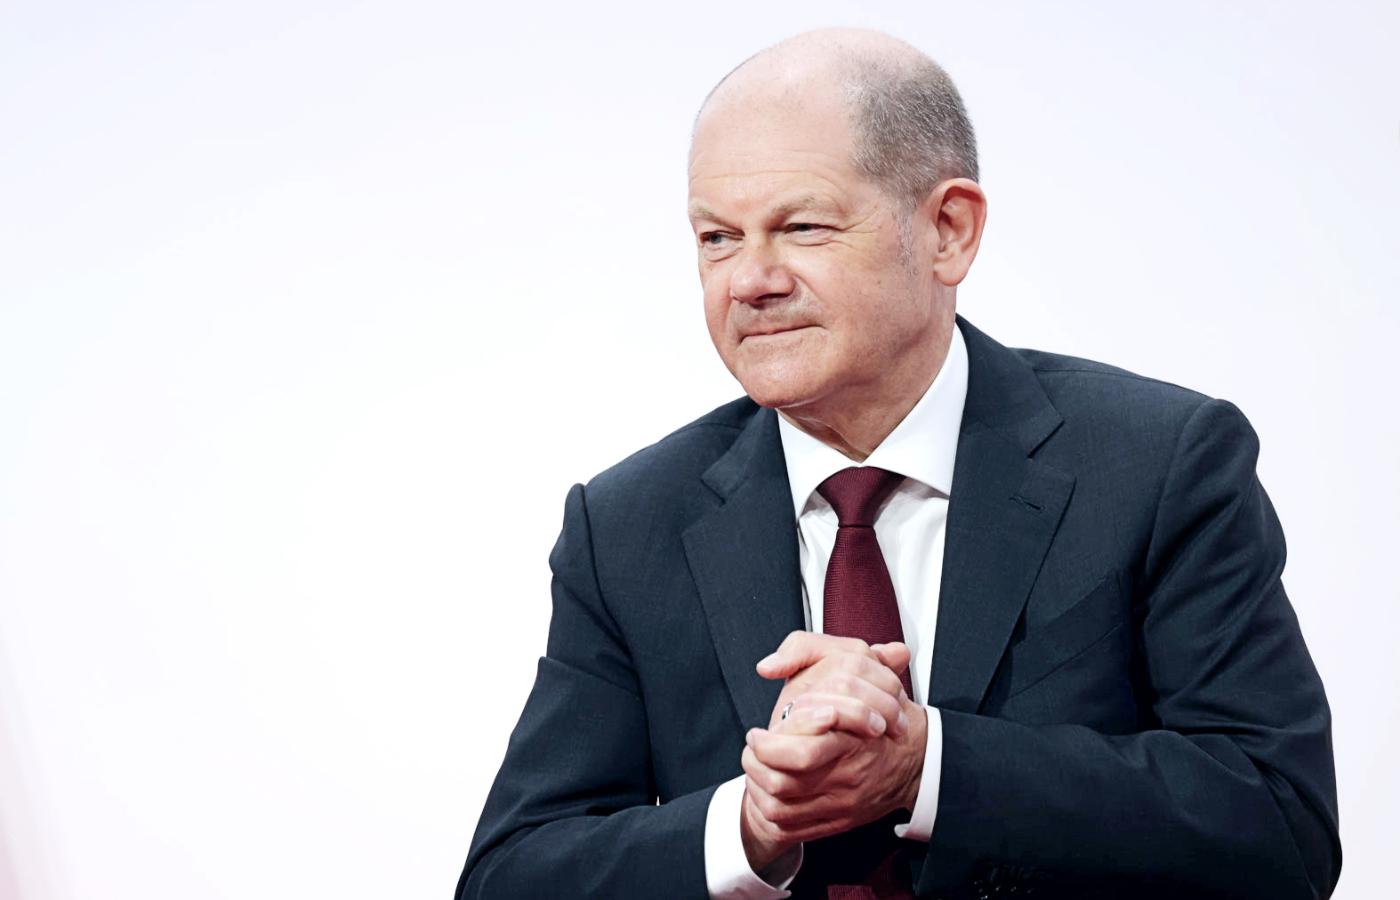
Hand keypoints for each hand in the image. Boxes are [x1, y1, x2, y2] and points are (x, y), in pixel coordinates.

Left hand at [738, 632, 924, 870]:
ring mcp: (843, 800)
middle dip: (757, 766)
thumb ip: (804, 650)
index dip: (770, 746)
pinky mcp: (839, 820)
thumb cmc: (877, 708)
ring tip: (754, 764)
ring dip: (757, 786)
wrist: (916, 760)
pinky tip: (764, 790)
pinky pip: (793, 824)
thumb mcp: (851, 663)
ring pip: (783, 805)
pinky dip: (770, 809)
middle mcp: (848, 772)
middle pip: (787, 782)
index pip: (803, 753)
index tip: (757, 734)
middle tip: (752, 748)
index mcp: (850, 736)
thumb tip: (768, 664)